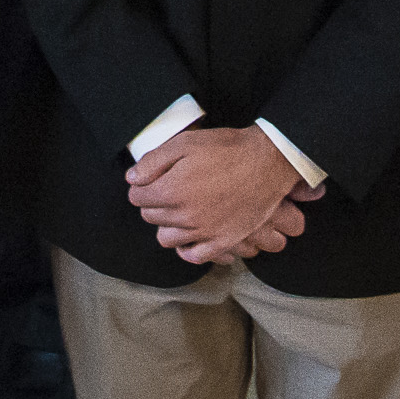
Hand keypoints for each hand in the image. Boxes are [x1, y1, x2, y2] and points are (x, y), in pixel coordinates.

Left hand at [127, 128, 306, 264]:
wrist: (267, 163)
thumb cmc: (226, 149)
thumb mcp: (185, 142)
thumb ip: (153, 161)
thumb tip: (132, 179)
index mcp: (171, 191)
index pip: (137, 197)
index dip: (142, 185)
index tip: (153, 179)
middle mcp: (184, 217)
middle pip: (151, 217)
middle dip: (154, 202)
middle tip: (168, 189)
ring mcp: (204, 232)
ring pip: (167, 239)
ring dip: (168, 225)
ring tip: (179, 209)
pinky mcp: (222, 242)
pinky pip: (193, 256)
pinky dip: (187, 248)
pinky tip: (191, 234)